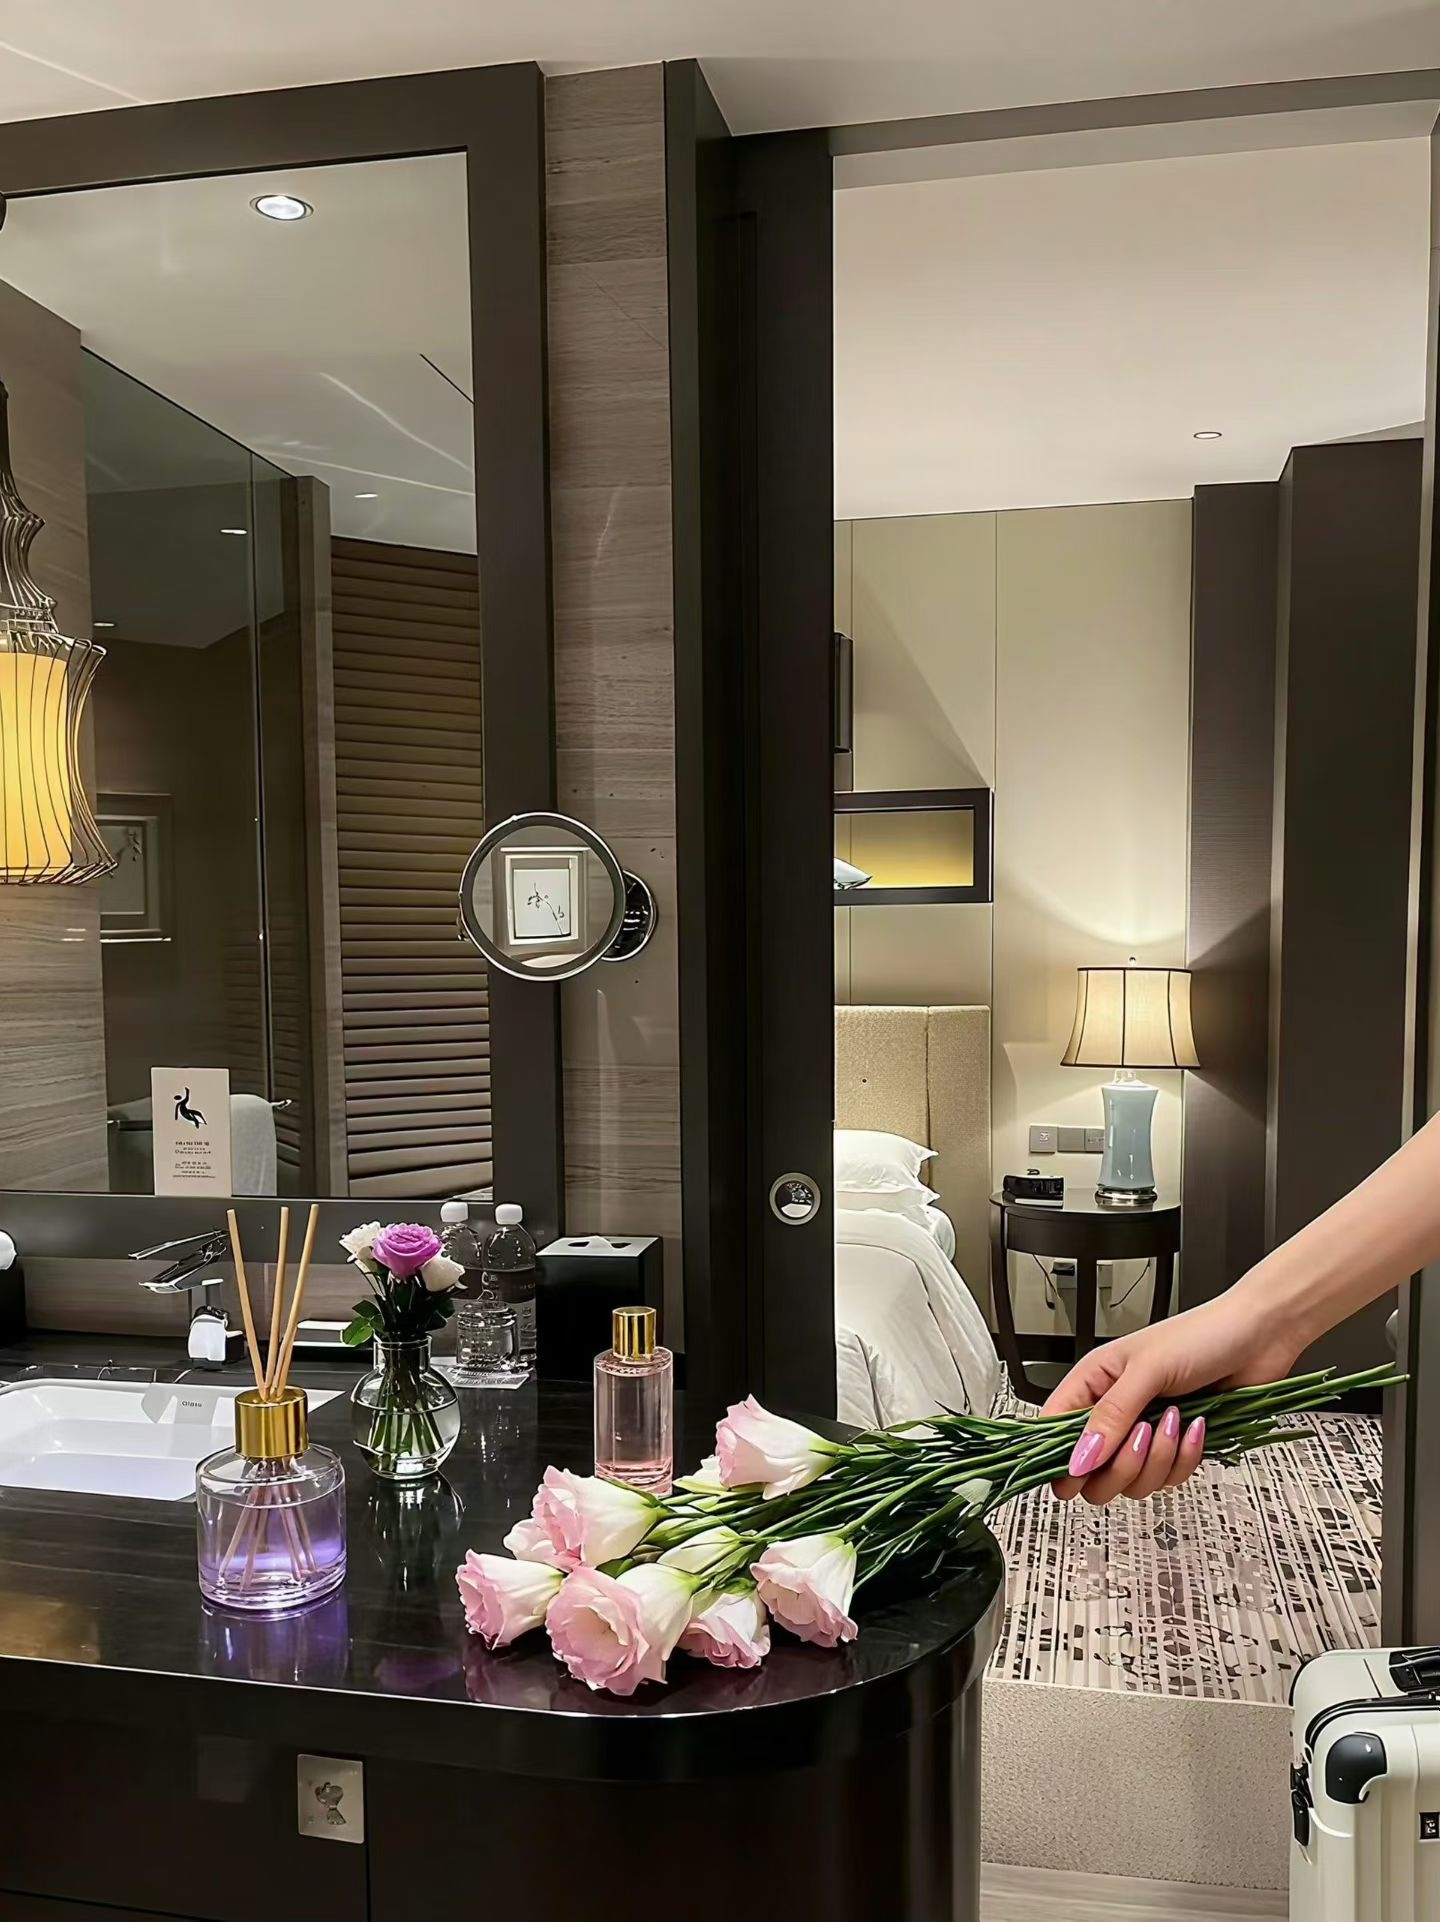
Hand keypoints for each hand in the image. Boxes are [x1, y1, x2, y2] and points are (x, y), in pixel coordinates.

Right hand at [1040, 1289, 1302, 1503]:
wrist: (1261, 1336)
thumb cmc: (1202, 1335)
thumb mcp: (1148, 1370)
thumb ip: (1111, 1416)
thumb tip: (1078, 1458)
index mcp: (1094, 1383)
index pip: (1054, 1430)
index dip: (1060, 1457)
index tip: (1079, 1470)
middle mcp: (1115, 1411)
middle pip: (1090, 1471)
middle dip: (1120, 1465)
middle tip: (1143, 1437)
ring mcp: (1146, 1432)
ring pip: (1131, 1481)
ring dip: (1159, 1460)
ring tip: (1177, 1422)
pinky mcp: (1177, 1448)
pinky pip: (1168, 1479)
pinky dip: (1185, 1460)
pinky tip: (1197, 1427)